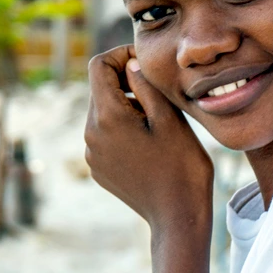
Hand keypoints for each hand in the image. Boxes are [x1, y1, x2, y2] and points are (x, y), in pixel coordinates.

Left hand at [84, 44, 213, 235]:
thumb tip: (130, 64)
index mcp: (107, 117)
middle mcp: (90, 134)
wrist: (178, 217)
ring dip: (126, 105)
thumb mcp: (169, 118)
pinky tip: (150, 142)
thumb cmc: (181, 165)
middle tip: (158, 92)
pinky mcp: (98, 168)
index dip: (121, 55)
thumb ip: (145, 85)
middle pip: (100, 88)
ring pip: (103, 112)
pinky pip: (105, 135)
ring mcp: (92, 154)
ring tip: (158, 120)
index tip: (146, 64)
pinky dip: (123, 127)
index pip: (98, 65)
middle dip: (125, 81)